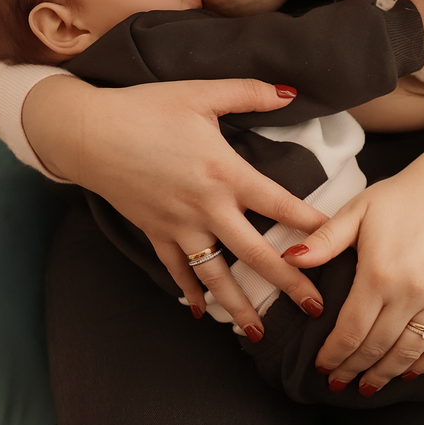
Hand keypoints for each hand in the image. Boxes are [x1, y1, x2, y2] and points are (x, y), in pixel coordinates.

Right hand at [23, 75, 329, 336]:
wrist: (86, 132)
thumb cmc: (144, 108)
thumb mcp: (200, 93)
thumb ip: (248, 92)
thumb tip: (290, 91)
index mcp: (224, 172)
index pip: (279, 203)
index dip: (311, 223)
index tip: (337, 242)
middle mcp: (206, 207)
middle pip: (255, 253)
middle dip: (288, 283)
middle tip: (316, 309)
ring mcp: (179, 225)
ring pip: (216, 275)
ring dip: (239, 305)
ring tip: (260, 333)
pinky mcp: (154, 232)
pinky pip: (178, 270)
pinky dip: (190, 292)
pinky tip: (202, 312)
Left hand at [283, 135, 423, 393]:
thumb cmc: (399, 198)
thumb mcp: (356, 211)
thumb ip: (324, 240)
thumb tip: (288, 260)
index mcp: (379, 272)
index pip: (351, 330)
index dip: (335, 354)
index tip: (322, 368)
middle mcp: (412, 291)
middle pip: (377, 346)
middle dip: (354, 369)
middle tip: (339, 383)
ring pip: (410, 351)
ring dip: (386, 374)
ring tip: (368, 386)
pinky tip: (409, 373)